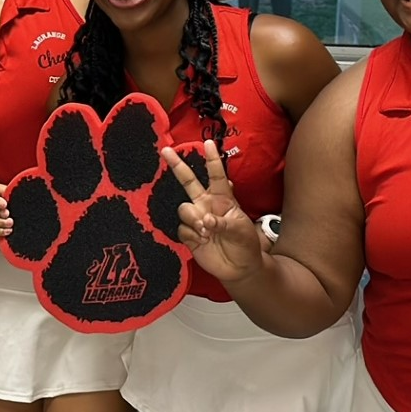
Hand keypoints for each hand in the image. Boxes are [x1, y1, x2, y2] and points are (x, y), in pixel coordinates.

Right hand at [161, 141, 265, 282]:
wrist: (239, 268)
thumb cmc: (245, 243)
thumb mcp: (241, 230)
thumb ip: (223, 223)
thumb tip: (205, 220)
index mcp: (223, 198)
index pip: (216, 176)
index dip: (212, 160)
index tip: (208, 143)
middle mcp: (207, 204)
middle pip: (188, 182)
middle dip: (177, 166)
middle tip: (165, 151)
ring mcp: (197, 219)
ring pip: (184, 209)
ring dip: (194, 220)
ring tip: (207, 232)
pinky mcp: (189, 234)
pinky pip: (182, 229)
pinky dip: (192, 236)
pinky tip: (203, 242)